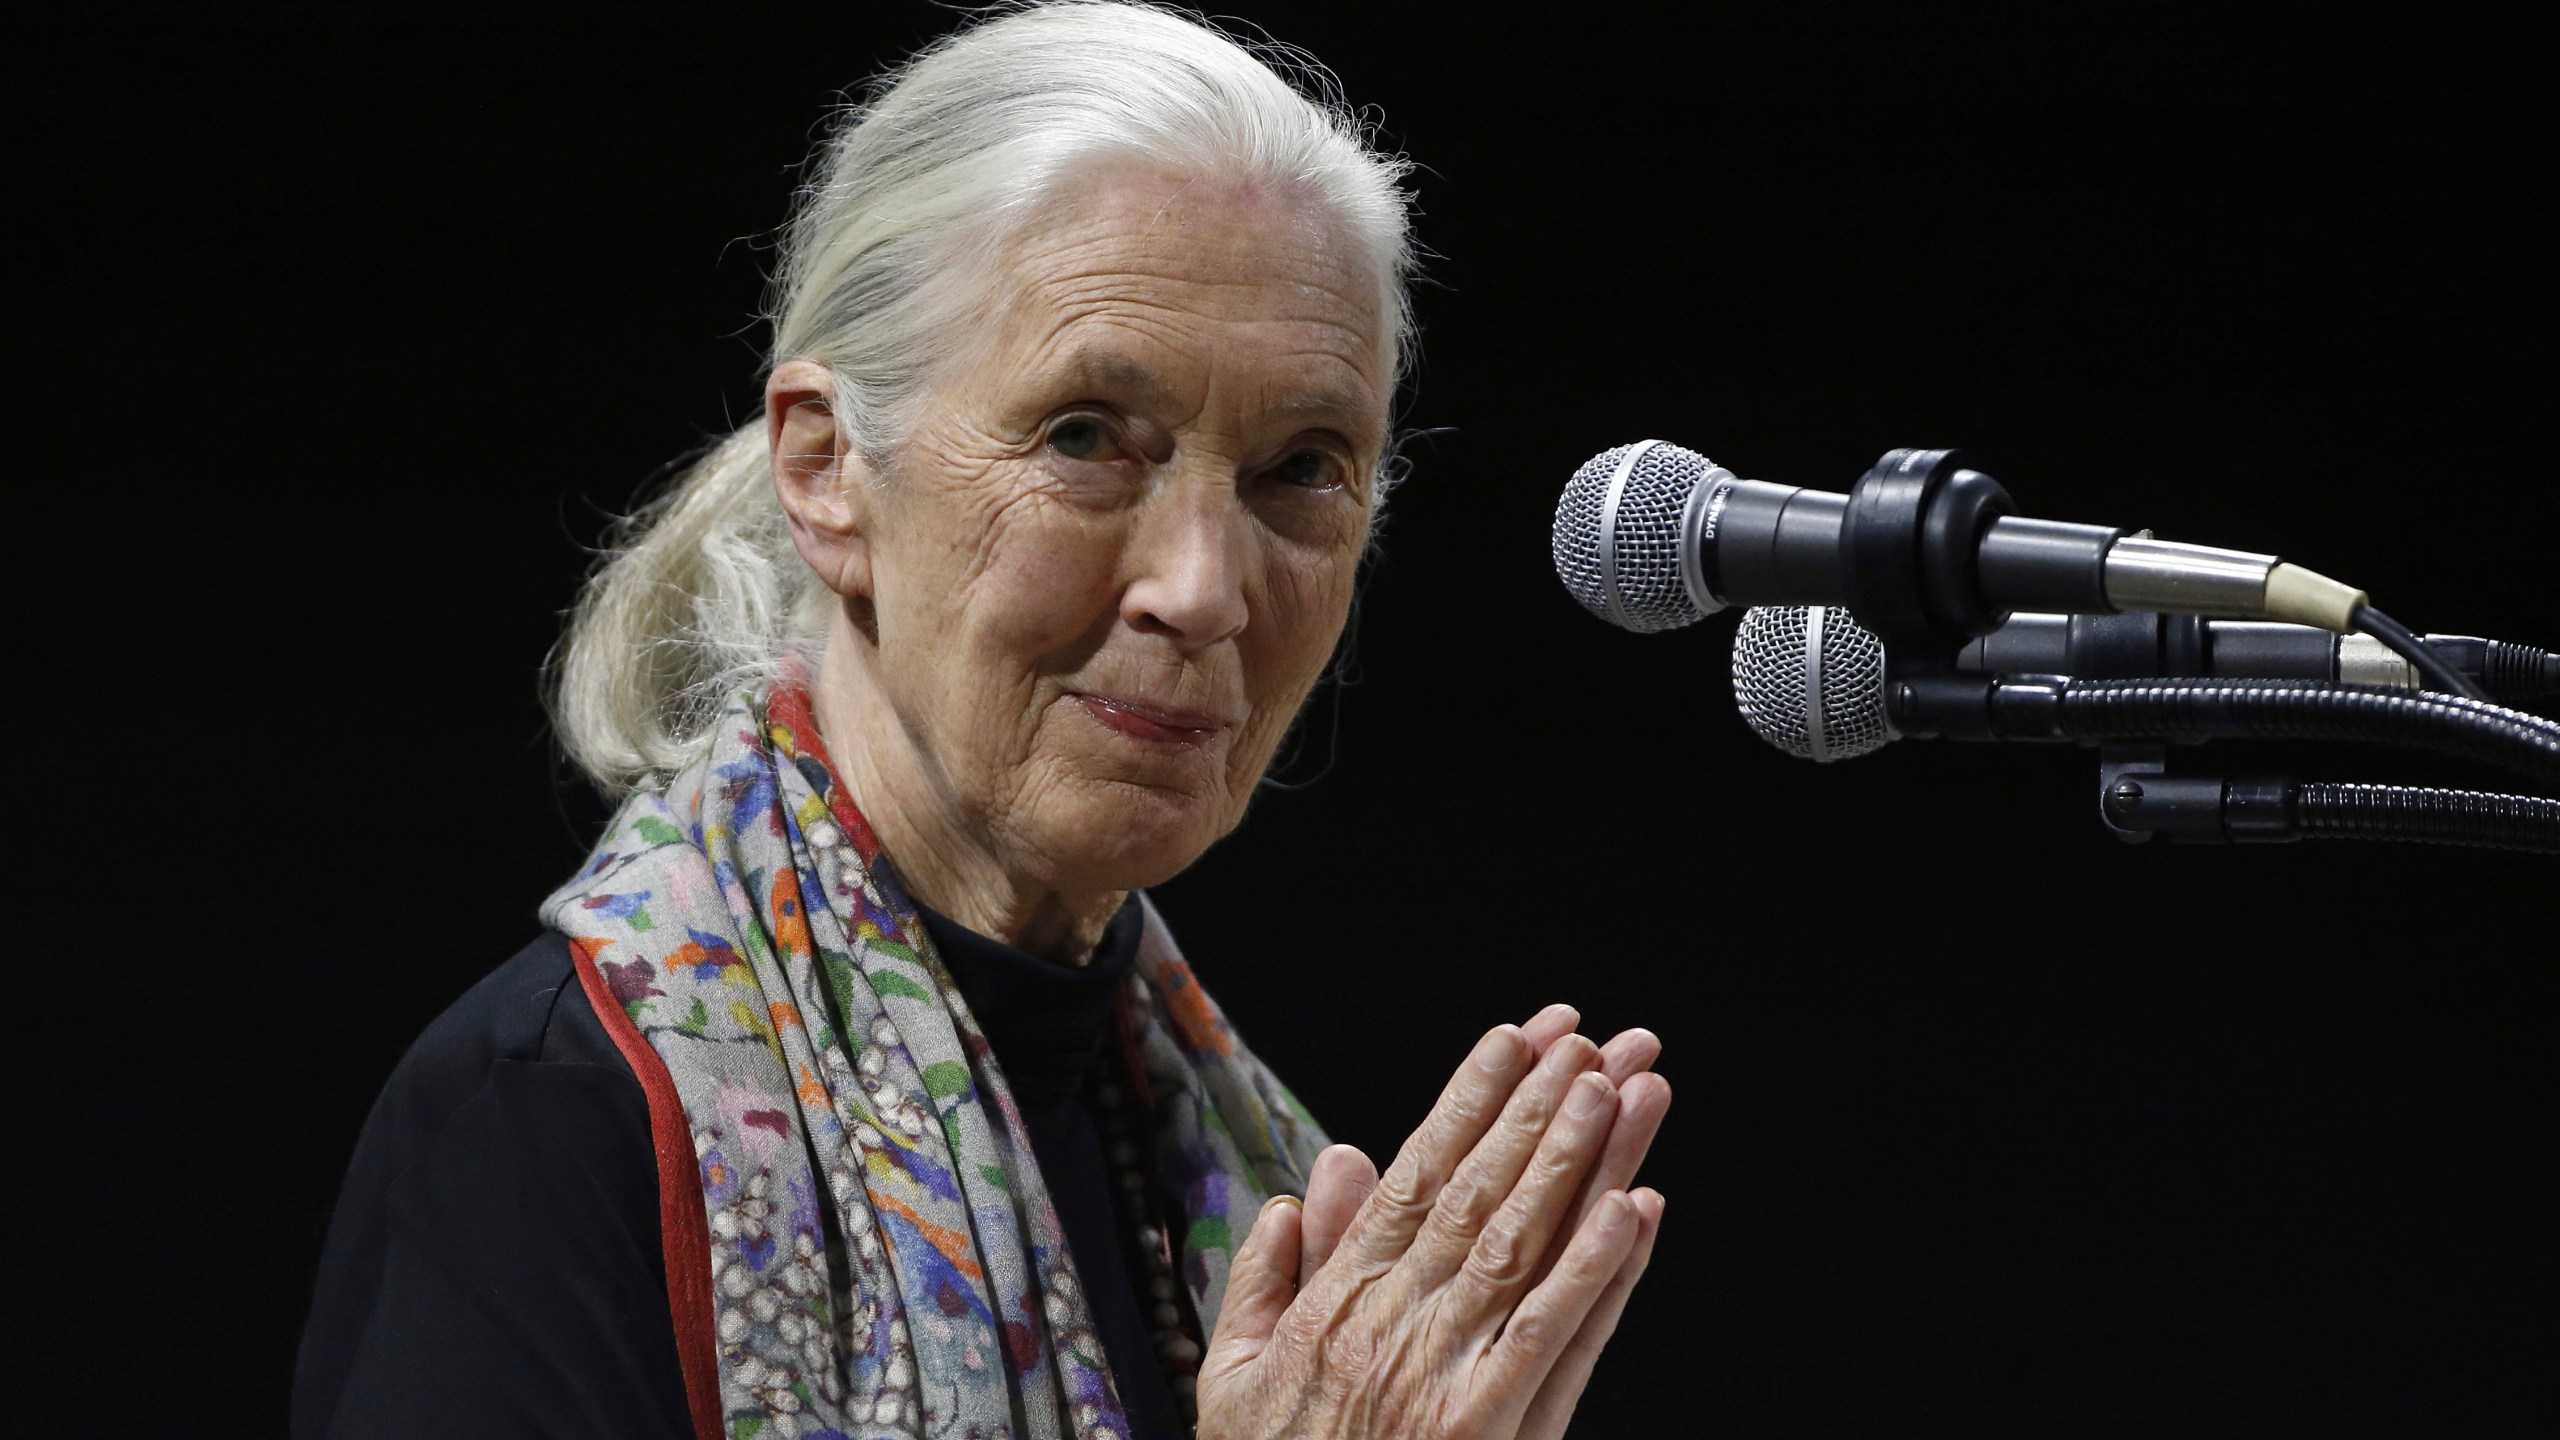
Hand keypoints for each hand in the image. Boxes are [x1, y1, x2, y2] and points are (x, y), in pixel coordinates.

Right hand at [1194, 1007, 1670, 1439]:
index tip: (1520, 1037)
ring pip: (1524, 1246)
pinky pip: (1555, 1342)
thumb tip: (1312, 1183)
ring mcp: (1445, 1380)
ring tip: (1624, 1087)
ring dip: (1578, 1160)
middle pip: (1481, 1192)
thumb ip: (1271, 1275)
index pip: (1416, 1175)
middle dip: (1542, 1105)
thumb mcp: (1236, 1375)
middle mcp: (1392, 1326)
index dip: (1472, 1099)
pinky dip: (1599, 1273)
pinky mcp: (1491, 1434)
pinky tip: (1637, 1209)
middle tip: (1596, 1037)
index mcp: (1336, 1302)